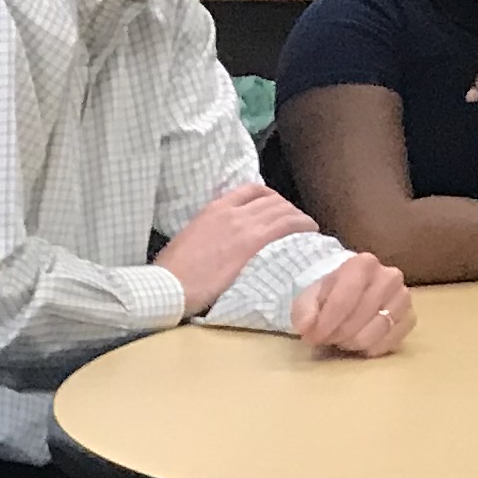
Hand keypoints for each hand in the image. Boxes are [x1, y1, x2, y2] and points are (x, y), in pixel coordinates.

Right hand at [156, 179, 312, 314]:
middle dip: (287, 209)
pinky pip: (288, 225)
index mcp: (213, 209)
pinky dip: (303, 225)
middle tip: (293, 223)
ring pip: (284, 210)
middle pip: (272, 199)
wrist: (167, 286)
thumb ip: (206, 232)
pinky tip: (309, 232)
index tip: (274, 209)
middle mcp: (232, 211)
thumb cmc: (170, 272)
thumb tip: (216, 242)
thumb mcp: (187, 240)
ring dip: (298, 218)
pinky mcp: (253, 243)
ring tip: (305, 229)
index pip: (251, 190)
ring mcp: (244, 226)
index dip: (269, 197)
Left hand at [291, 249, 412, 356]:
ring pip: (377, 330)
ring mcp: (404, 296)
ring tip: (342, 338)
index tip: (311, 337)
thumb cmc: (327, 295)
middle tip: (326, 336)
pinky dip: (372, 347)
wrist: (348, 292)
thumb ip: (304, 311)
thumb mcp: (308, 298)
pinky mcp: (410, 317)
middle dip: (337, 333)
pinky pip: (393, 340)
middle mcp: (390, 276)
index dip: (325, 324)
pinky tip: (360, 343)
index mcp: (363, 264)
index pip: (344, 300)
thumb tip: (306, 327)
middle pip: (360, 317)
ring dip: (353, 342)